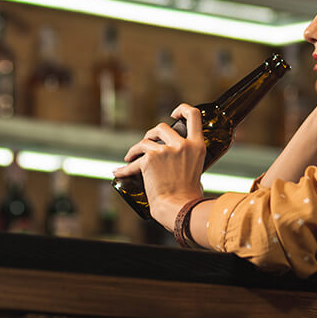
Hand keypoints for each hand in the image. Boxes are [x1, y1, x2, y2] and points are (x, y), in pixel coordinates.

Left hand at [113, 103, 206, 226]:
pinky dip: (125, 167)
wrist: (178, 208)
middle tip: (147, 143)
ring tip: (131, 157)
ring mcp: (165, 151)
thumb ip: (188, 159)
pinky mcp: (149, 160)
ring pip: (145, 141)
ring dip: (136, 149)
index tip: (173, 114)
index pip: (193, 115)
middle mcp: (182, 145)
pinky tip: (119, 172)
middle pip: (162, 127)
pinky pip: (134, 160)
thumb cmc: (188, 196)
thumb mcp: (196, 170)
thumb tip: (181, 160)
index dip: (181, 109)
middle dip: (151, 134)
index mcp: (197, 146)